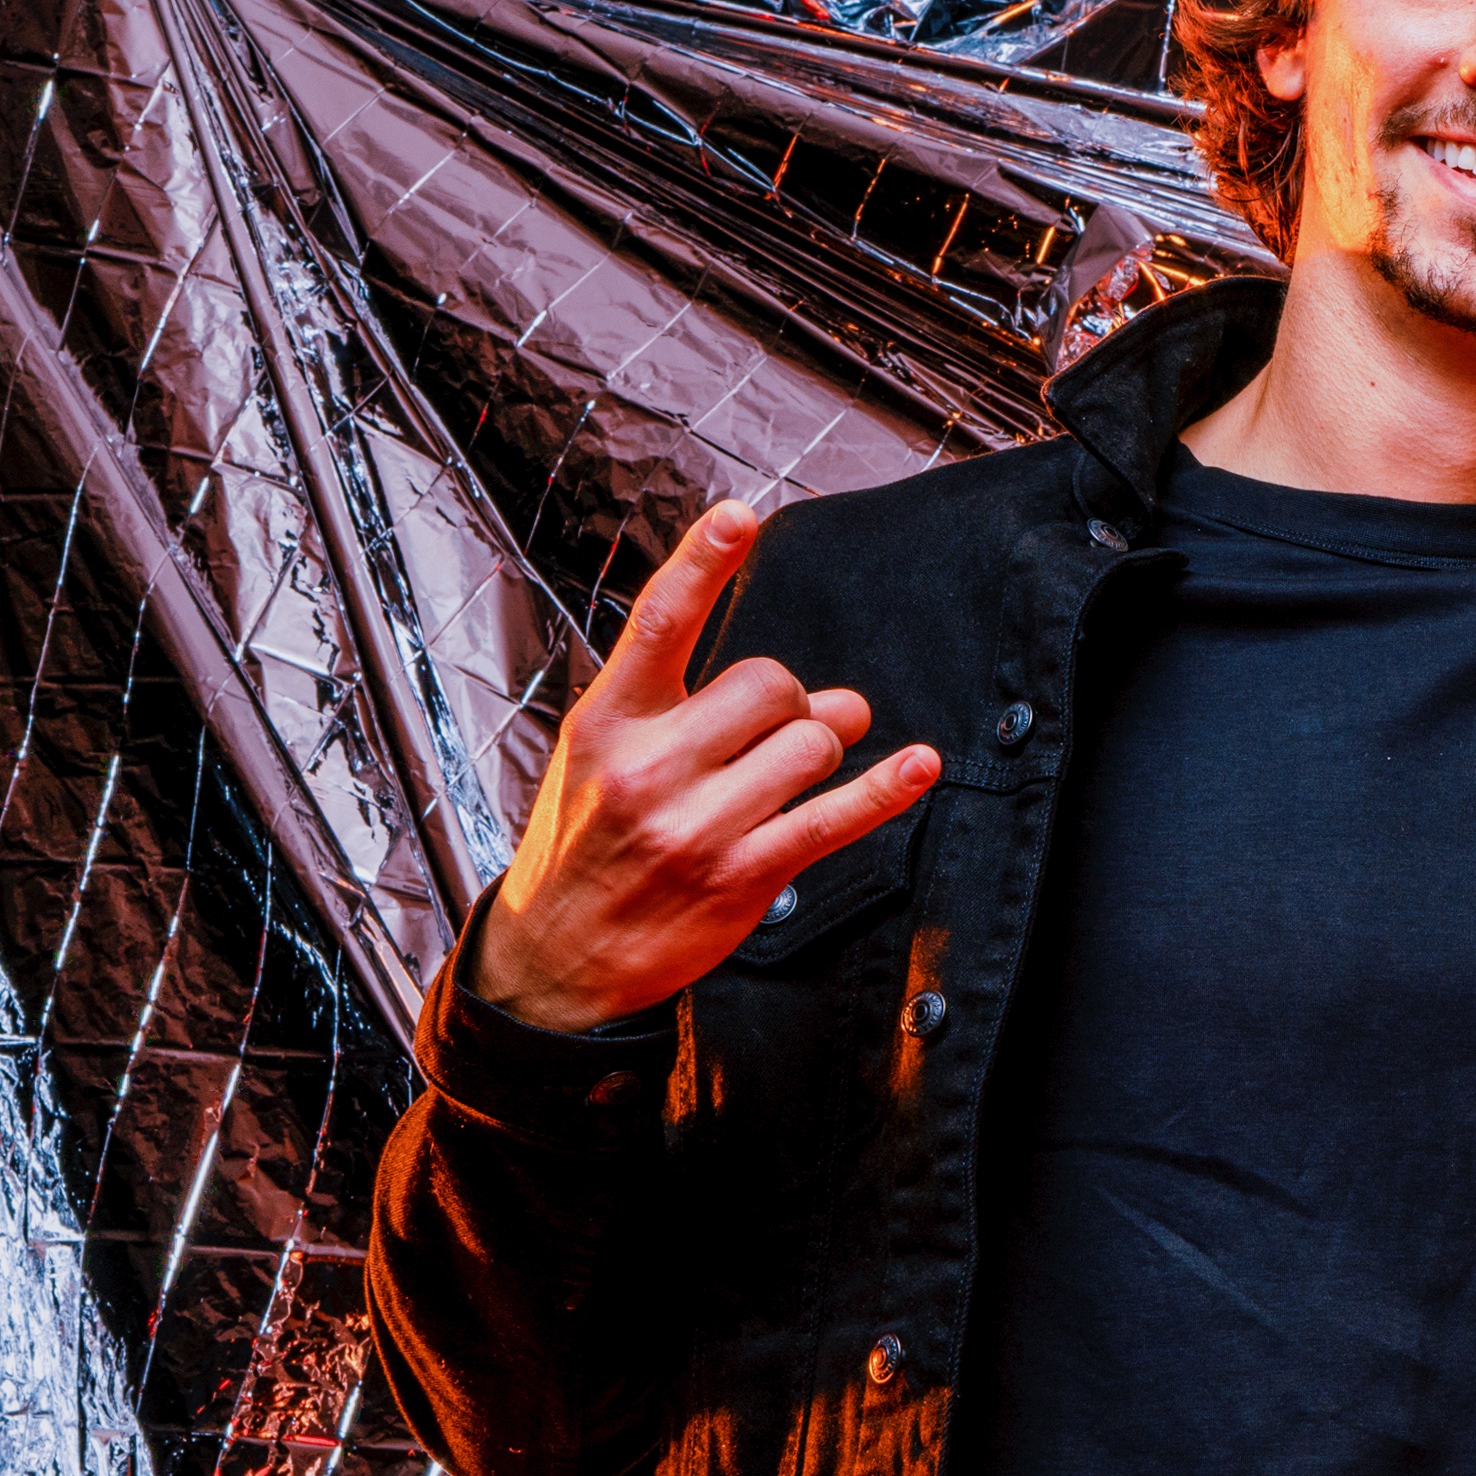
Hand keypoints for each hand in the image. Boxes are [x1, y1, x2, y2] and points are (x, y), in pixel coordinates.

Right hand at [469, 503, 942, 1033]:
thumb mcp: (599, 758)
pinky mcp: (742, 875)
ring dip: (824, 749)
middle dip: (793, 701)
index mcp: (608, 722)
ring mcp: (697, 824)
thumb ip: (688, 710)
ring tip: (793, 773)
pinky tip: (918, 766)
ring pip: (811, 743)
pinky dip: (886, 789)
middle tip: (780, 730)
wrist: (557, 959)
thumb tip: (826, 695)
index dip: (700, 565)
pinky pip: (833, 817)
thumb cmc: (587, 845)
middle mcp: (649, 766)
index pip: (656, 624)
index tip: (739, 517)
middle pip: (770, 683)